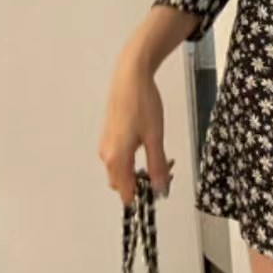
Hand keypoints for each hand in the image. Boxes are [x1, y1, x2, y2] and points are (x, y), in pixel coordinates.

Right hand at [98, 50, 174, 206]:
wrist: (130, 75)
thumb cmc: (142, 103)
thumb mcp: (155, 136)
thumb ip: (157, 165)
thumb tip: (160, 190)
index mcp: (116, 158)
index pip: (126, 193)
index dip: (144, 196)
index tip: (161, 188)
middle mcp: (106, 154)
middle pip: (122, 183)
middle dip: (142, 183)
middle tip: (166, 170)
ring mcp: (106, 143)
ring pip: (121, 170)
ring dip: (139, 170)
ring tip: (161, 156)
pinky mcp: (110, 134)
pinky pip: (119, 156)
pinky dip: (133, 158)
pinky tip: (148, 144)